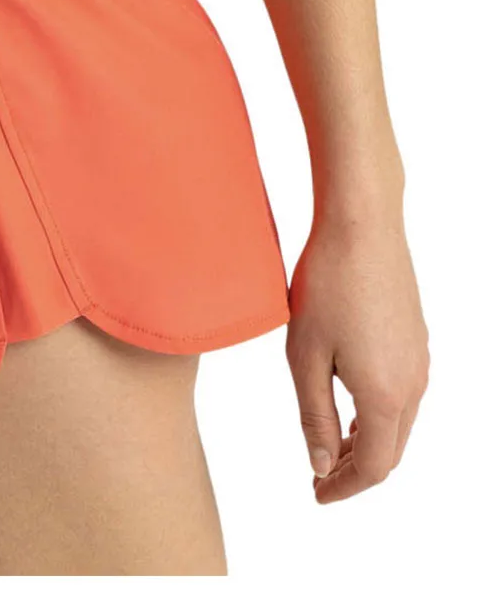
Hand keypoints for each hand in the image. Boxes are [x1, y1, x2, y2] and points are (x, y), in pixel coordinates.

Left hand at [285, 210, 428, 502]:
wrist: (362, 228)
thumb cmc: (326, 286)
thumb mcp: (305, 355)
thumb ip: (313, 414)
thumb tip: (319, 463)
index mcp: (386, 395)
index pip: (373, 465)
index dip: (344, 486)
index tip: (316, 496)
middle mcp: (414, 383)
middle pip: (390, 448)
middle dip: (354, 469)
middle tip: (319, 479)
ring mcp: (419, 358)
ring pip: (397, 421)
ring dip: (365, 441)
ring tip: (328, 447)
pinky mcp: (414, 336)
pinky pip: (401, 393)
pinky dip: (375, 413)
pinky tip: (348, 402)